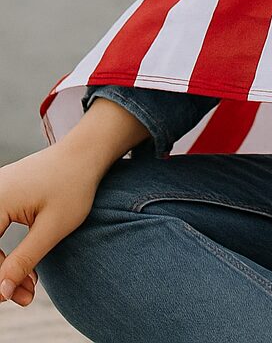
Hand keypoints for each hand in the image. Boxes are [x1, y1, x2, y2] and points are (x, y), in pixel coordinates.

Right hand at [0, 144, 103, 306]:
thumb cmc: (73, 185)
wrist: (86, 153)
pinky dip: (9, 252)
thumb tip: (1, 292)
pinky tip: (28, 269)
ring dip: (5, 267)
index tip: (9, 296)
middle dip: (1, 275)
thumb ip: (24, 260)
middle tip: (23, 296)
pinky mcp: (5, 196)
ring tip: (30, 286)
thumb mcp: (52, 228)